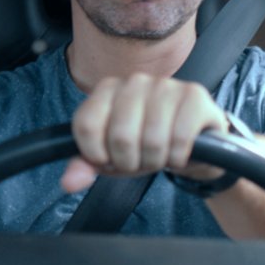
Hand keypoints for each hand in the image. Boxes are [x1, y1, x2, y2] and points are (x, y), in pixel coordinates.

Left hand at [60, 74, 227, 192]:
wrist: (193, 142)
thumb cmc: (145, 145)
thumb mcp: (111, 156)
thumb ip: (85, 165)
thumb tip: (69, 183)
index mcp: (106, 90)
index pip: (86, 125)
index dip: (96, 154)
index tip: (108, 159)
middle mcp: (134, 81)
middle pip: (120, 136)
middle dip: (130, 161)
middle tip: (139, 160)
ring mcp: (165, 85)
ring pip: (152, 140)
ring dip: (156, 161)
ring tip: (159, 156)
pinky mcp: (194, 96)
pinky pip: (180, 139)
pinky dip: (178, 157)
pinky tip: (179, 152)